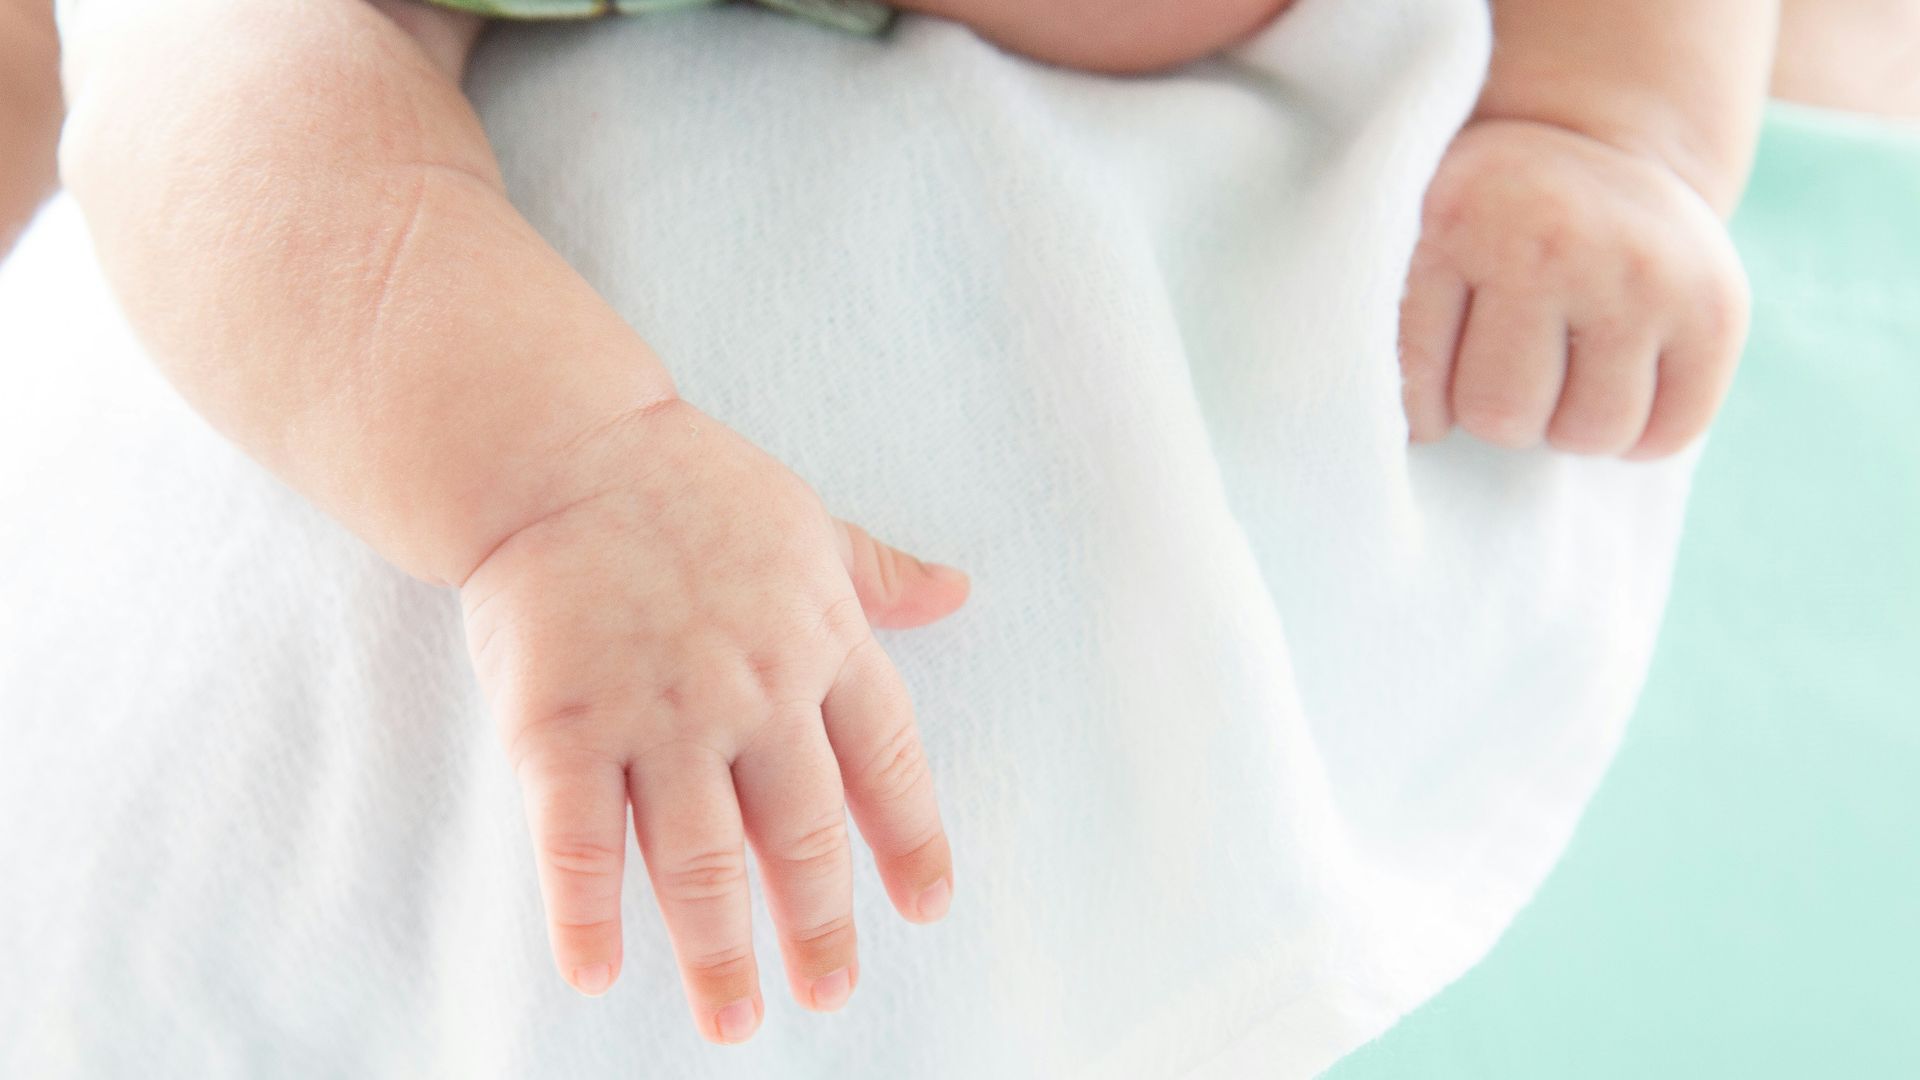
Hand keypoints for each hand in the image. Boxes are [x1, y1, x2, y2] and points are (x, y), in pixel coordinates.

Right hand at [457, 398, 969, 1042]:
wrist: (557, 449)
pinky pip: (578, 845)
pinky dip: (588, 916)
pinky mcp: (560, 728)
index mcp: (821, 644)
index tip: (925, 907)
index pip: (885, 764)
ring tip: (734, 1023)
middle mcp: (753, 693)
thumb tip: (958, 592)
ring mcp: (657, 716)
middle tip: (828, 992)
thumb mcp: (807, 522)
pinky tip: (599, 973)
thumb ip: (878, 574)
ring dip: (718, 953)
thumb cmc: (686, 484)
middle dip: (820, 924)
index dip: (910, 840)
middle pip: (801, 836)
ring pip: (700, 862)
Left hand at [1398, 118, 1749, 458]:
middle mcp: (1551, 241)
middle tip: (1510, 372)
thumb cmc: (1487, 220)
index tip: (1435, 393)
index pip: (1417, 384)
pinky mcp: (1714, 306)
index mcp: (1457, 220)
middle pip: (1504, 418)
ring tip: (1565, 376)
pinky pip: (1670, 432)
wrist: (1602, 146)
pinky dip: (1641, 435)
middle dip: (1502, 416)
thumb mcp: (1419, 233)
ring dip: (1570, 426)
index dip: (1425, 411)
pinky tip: (1620, 382)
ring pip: (1591, 434)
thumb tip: (1410, 441)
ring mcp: (1640, 273)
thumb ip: (1391, 314)